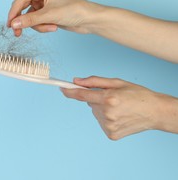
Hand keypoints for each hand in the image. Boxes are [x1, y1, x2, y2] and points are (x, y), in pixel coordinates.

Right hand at [7, 0, 99, 36]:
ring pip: (29, 16)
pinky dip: (42, 26)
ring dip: (37, 25)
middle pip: (22, 8)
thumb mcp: (49, 16)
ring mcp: (43, 2)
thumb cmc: (74, 11)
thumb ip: (29, 20)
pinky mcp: (46, 11)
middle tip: (18, 33)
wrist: (89, 19)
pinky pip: (35, 21)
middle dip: (24, 21)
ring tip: (50, 28)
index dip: (13, 12)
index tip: (9, 24)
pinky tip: (52, 27)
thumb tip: (13, 24)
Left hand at [61, 76, 177, 139]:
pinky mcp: (110, 134)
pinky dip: (107, 118)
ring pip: (95, 112)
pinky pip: (101, 122)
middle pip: (89, 102)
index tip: (61, 88)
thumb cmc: (137, 94)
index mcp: (108, 98)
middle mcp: (107, 113)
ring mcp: (108, 125)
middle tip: (113, 98)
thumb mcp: (117, 82)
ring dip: (102, 109)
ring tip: (120, 108)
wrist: (155, 112)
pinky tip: (120, 116)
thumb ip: (94, 82)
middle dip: (96, 98)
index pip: (81, 95)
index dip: (69, 91)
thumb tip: (76, 81)